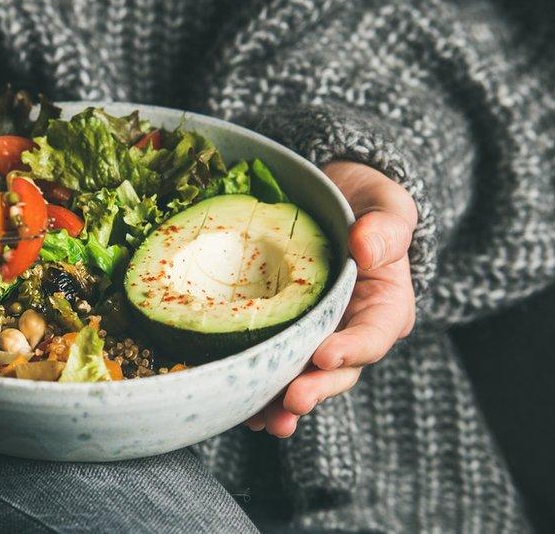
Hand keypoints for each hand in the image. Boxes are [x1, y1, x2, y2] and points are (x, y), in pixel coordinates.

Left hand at [246, 161, 416, 436]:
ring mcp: (317, 338)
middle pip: (338, 371)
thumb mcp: (385, 207)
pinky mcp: (286, 337)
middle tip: (292, 401)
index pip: (374, 335)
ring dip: (283, 404)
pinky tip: (238, 403)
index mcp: (384, 306)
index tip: (324, 357)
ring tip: (264, 421)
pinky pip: (274, 365)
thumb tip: (367, 248)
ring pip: (304, 378)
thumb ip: (385, 228)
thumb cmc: (364, 206)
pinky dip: (258, 387)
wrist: (332, 202)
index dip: (351, 350)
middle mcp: (351, 331)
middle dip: (315, 389)